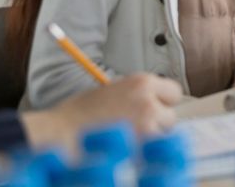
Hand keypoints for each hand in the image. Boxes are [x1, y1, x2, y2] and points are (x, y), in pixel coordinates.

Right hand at [23, 73, 182, 145]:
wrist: (60, 133)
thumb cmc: (78, 115)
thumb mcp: (112, 91)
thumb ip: (136, 96)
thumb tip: (154, 104)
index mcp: (141, 82)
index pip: (174, 92)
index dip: (163, 102)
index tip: (155, 108)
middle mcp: (148, 100)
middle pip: (171, 115)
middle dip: (158, 123)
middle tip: (137, 128)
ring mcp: (147, 124)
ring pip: (164, 135)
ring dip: (151, 138)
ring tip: (127, 139)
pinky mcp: (142, 145)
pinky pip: (153, 151)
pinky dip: (144, 152)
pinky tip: (125, 149)